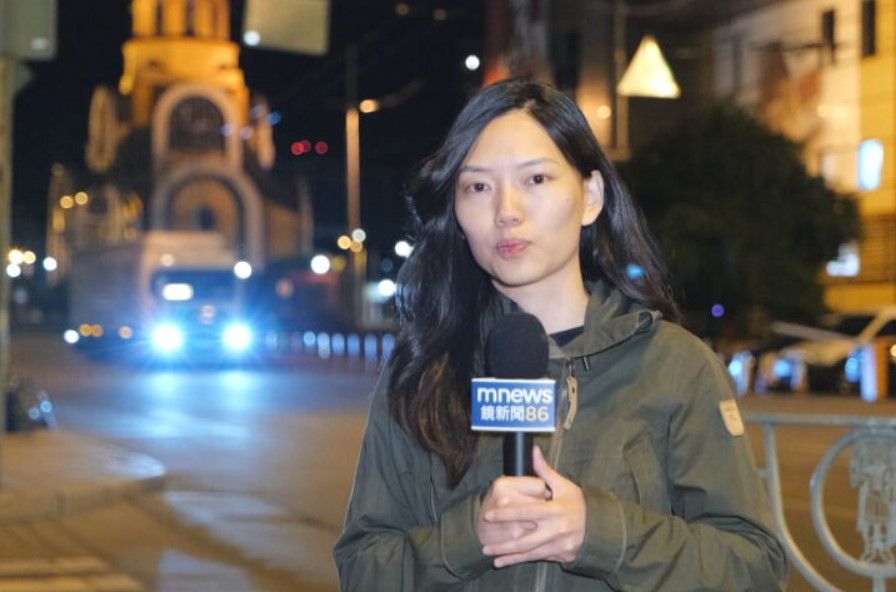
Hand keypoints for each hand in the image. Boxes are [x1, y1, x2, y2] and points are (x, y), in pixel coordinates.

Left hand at [481, 446, 585, 566]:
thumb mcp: (563, 485)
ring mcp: (558, 545)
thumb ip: (544, 470)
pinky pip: (536, 558)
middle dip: (504, 543)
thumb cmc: (577, 503)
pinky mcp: (560, 555)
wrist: (598, 526)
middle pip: (525, 538)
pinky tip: (503, 562)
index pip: (527, 511)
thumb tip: (533, 450)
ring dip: (508, 555)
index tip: (489, 514)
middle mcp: (556, 529)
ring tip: (490, 556)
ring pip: (529, 552)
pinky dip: (519, 561)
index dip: (507, 513)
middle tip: (484, 544)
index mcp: (555, 510)